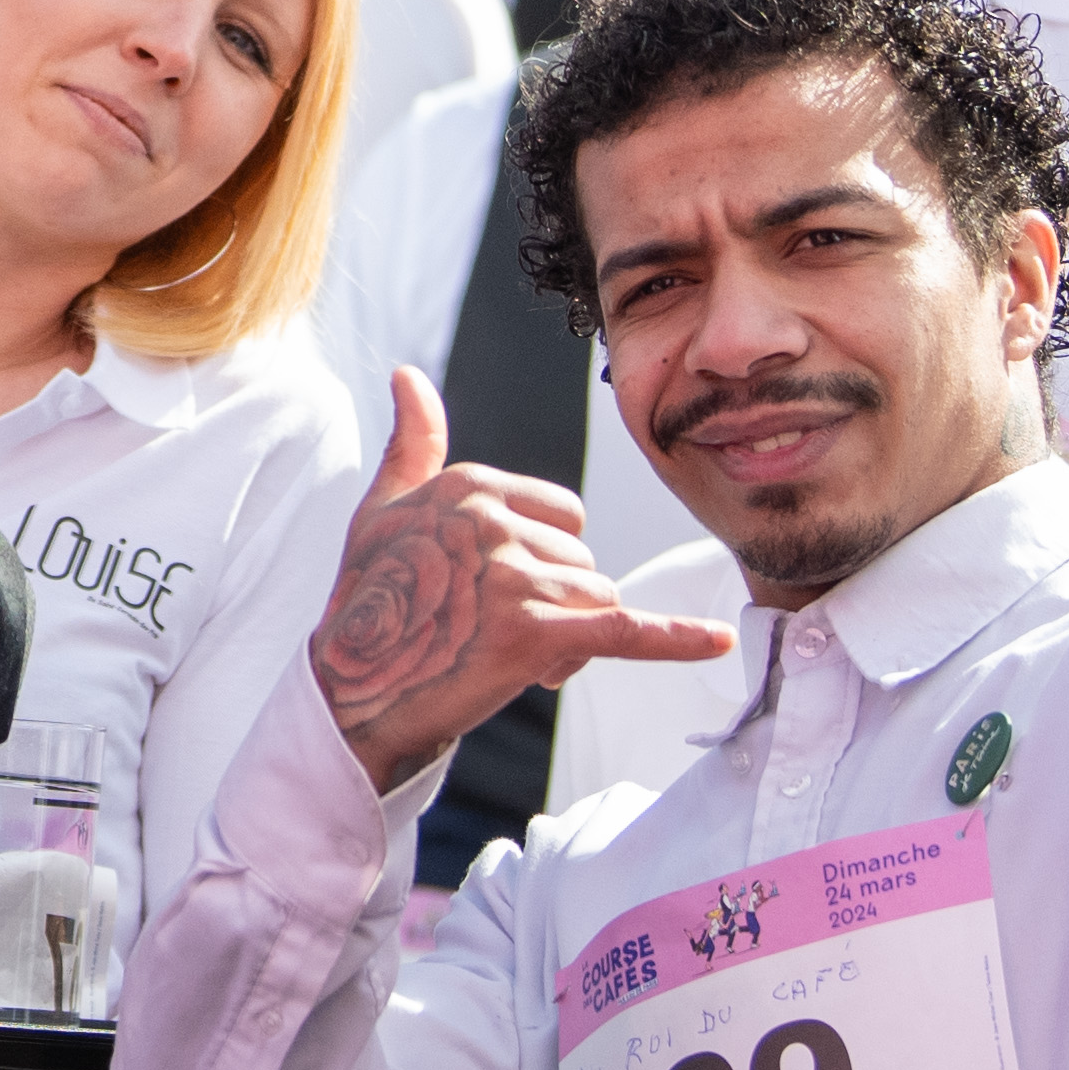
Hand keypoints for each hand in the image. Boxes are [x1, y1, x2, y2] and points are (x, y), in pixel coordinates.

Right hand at [307, 369, 740, 788]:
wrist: (350, 695)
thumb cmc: (369, 602)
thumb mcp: (384, 508)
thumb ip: (413, 441)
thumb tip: (409, 374)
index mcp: (472, 484)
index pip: (565, 519)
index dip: (540, 566)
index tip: (488, 594)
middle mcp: (495, 520)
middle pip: (584, 564)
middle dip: (555, 608)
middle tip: (490, 635)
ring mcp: (515, 575)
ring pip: (597, 602)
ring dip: (566, 642)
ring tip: (500, 659)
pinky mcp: (535, 633)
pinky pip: (625, 630)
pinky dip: (674, 638)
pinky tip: (718, 640)